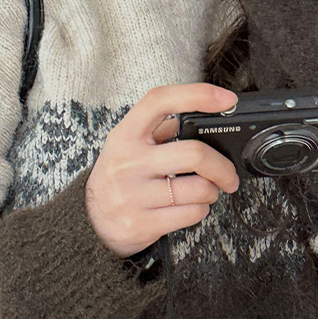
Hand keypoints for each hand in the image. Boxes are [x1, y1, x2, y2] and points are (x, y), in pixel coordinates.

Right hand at [85, 83, 240, 258]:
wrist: (89, 223)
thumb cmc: (117, 179)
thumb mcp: (126, 146)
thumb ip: (159, 129)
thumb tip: (203, 116)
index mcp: (126, 136)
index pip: (160, 102)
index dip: (197, 95)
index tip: (225, 100)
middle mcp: (128, 163)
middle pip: (194, 154)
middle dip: (222, 167)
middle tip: (228, 175)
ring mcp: (133, 195)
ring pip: (198, 189)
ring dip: (212, 192)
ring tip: (206, 193)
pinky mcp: (142, 223)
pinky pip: (190, 214)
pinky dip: (201, 210)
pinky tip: (193, 207)